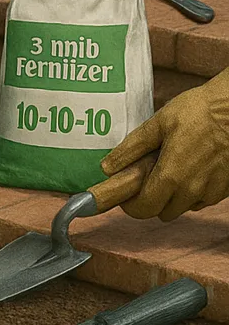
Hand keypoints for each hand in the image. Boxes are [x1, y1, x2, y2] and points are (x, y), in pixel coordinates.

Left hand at [100, 67, 228, 220]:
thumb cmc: (199, 112)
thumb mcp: (157, 124)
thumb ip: (131, 148)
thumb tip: (107, 167)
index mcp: (170, 177)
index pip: (142, 210)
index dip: (130, 204)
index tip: (127, 192)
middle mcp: (192, 191)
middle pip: (162, 212)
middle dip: (151, 200)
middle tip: (148, 178)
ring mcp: (212, 192)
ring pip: (183, 207)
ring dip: (173, 197)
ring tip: (172, 168)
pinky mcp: (226, 189)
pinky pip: (202, 200)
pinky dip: (193, 191)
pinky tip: (192, 168)